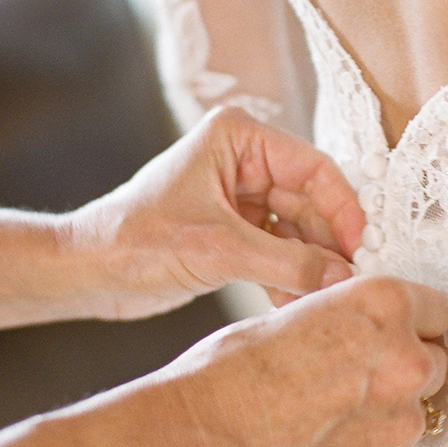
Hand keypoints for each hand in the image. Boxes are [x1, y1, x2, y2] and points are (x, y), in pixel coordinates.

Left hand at [68, 106, 365, 318]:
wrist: (86, 274)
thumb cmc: (133, 240)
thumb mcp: (219, 250)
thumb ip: (288, 264)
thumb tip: (345, 279)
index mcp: (239, 138)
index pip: (314, 168)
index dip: (343, 210)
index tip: (361, 249)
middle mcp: (245, 163)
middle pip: (312, 204)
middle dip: (328, 247)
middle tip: (350, 285)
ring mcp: (242, 200)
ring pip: (299, 234)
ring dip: (311, 269)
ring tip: (325, 303)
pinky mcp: (236, 234)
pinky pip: (280, 254)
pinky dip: (290, 280)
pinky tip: (299, 308)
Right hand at [164, 275, 447, 446]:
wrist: (202, 437)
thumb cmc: (234, 370)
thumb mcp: (301, 313)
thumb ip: (357, 322)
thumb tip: (376, 335)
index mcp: (385, 305)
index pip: (437, 311)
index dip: (413, 325)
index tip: (397, 337)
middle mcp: (406, 359)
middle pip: (434, 363)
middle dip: (403, 370)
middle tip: (355, 381)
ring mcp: (402, 420)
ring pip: (415, 412)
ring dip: (387, 414)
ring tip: (328, 417)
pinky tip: (323, 445)